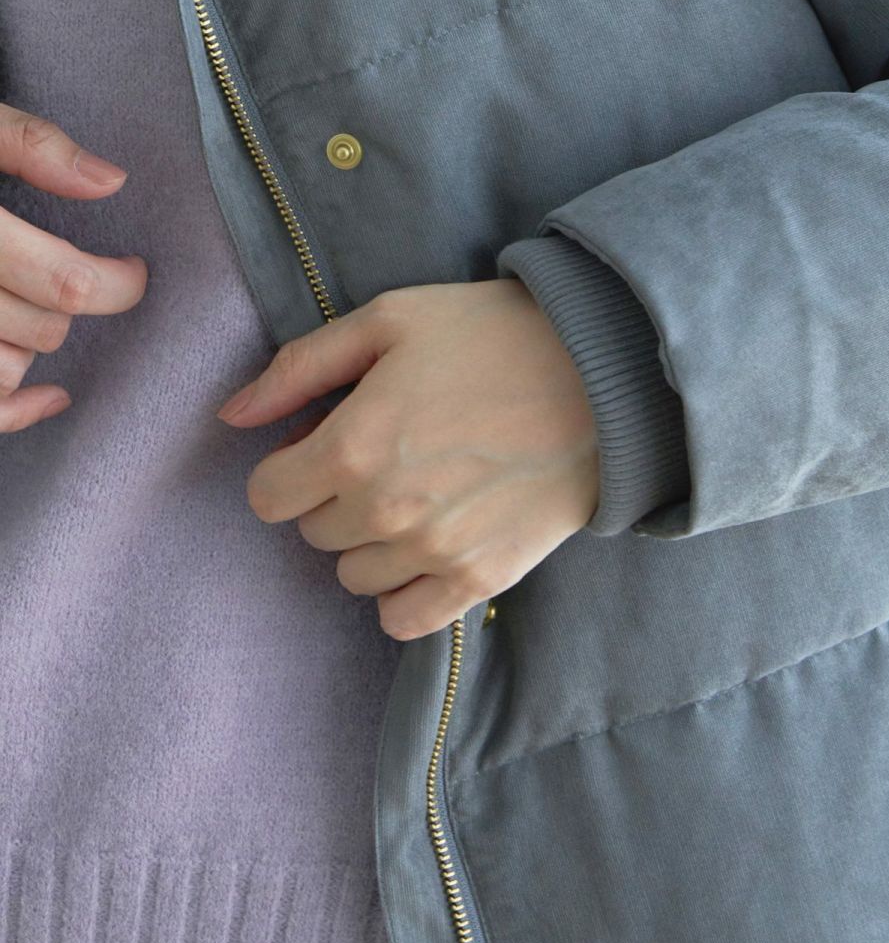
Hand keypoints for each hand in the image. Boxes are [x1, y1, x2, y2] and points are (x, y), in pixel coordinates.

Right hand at [0, 103, 147, 431]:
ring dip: (32, 344)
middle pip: (42, 329)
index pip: (66, 282)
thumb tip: (110, 181)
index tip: (133, 269)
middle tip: (77, 275)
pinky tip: (48, 394)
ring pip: (5, 371)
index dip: (119, 283)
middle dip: (74, 306)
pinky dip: (16, 412)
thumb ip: (31, 144)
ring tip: (30, 305)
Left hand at [216, 279, 600, 639]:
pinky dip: (404, 593)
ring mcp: (434, 553)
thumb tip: (231, 416)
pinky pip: (404, 621)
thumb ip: (298, 368)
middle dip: (332, 497)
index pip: (267, 495)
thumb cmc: (492, 336)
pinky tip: (430, 547)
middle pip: (313, 534)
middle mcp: (384, 512)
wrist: (602, 377)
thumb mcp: (389, 320)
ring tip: (417, 494)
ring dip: (369, 543)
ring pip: (354, 577)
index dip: (289, 464)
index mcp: (350, 446)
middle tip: (385, 456)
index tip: (325, 442)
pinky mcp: (480, 579)